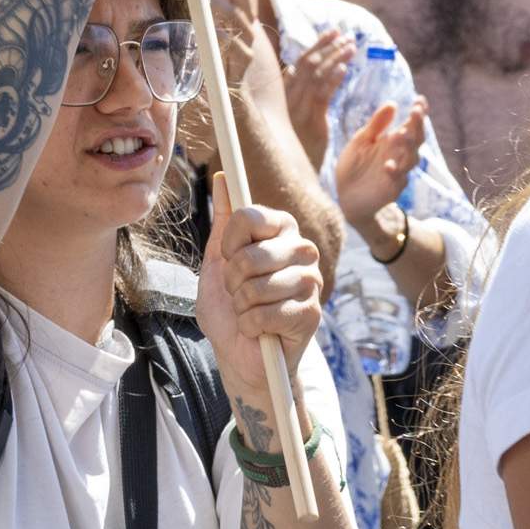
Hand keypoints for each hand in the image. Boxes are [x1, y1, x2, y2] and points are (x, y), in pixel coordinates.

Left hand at [195, 189, 325, 398]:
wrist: (239, 352)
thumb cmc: (228, 304)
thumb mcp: (217, 259)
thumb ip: (224, 220)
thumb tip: (223, 176)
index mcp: (282, 230)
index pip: (250, 215)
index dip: (229, 240)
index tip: (226, 255)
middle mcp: (302, 250)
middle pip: (253, 253)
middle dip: (232, 279)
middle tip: (237, 290)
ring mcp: (311, 283)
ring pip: (259, 286)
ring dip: (241, 304)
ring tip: (247, 310)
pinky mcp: (312, 315)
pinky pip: (267, 314)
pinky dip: (251, 324)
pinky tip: (259, 329)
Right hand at [282, 27, 354, 168]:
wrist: (291, 179)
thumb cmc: (292, 150)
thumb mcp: (291, 120)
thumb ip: (294, 98)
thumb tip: (298, 73)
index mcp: (284, 96)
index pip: (300, 63)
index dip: (316, 46)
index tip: (332, 33)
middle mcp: (288, 99)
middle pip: (308, 64)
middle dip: (327, 46)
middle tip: (345, 33)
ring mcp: (299, 110)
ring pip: (315, 76)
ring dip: (334, 57)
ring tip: (351, 45)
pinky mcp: (311, 123)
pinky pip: (322, 96)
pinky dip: (332, 79)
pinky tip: (344, 67)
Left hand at [336, 97, 430, 229]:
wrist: (344, 195)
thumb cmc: (355, 165)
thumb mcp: (362, 141)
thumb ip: (377, 124)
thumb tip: (392, 103)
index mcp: (393, 142)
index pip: (411, 126)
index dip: (418, 114)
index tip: (420, 99)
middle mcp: (399, 156)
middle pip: (415, 140)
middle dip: (417, 126)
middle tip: (416, 111)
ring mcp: (398, 173)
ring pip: (410, 159)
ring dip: (407, 147)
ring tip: (401, 134)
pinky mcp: (391, 190)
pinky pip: (397, 181)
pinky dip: (394, 172)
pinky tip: (388, 165)